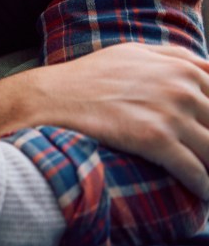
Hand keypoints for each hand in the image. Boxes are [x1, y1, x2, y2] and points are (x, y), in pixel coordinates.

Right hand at [0, 43, 208, 197]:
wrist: (51, 98)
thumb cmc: (89, 76)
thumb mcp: (134, 53)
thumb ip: (175, 58)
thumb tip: (205, 69)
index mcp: (181, 68)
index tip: (208, 130)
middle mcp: (181, 88)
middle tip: (207, 155)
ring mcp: (169, 113)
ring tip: (208, 179)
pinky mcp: (155, 139)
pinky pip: (194, 170)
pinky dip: (202, 185)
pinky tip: (201, 192)